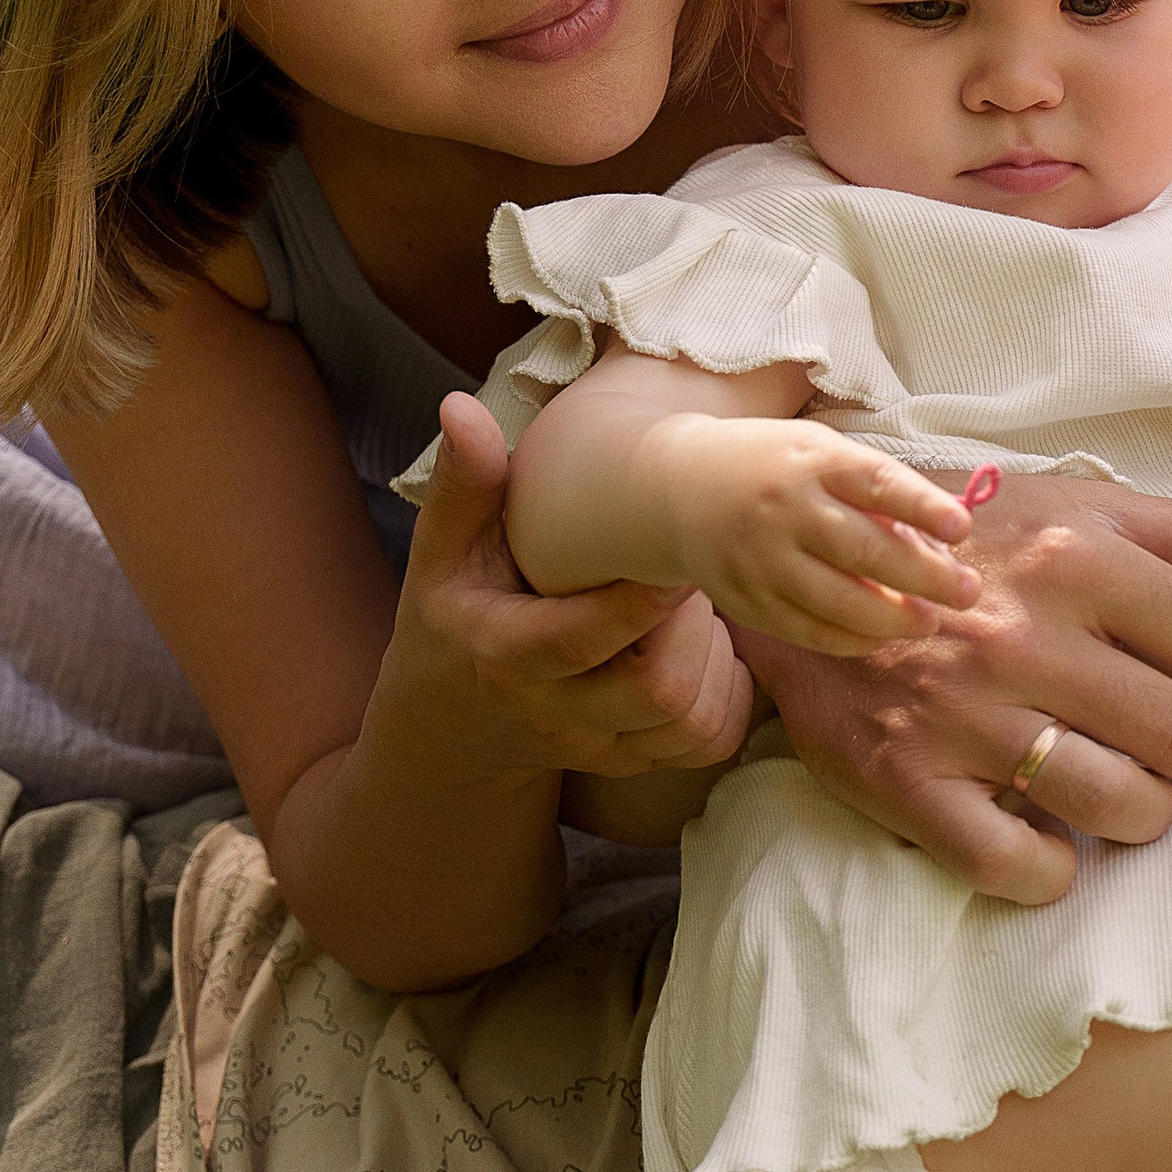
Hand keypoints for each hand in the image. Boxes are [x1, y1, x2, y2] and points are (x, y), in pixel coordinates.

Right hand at [391, 394, 753, 783]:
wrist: (450, 724)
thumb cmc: (454, 616)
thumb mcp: (442, 554)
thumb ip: (462, 486)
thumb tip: (461, 408)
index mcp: (505, 655)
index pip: (579, 640)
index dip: (640, 604)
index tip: (678, 554)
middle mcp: (555, 712)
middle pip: (657, 689)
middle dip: (693, 627)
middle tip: (694, 572)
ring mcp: (599, 747)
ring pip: (691, 721)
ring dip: (718, 659)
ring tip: (699, 608)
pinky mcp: (634, 763)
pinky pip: (709, 742)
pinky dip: (729, 697)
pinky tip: (710, 650)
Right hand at [661, 418, 979, 653]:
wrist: (677, 488)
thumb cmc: (776, 468)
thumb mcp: (821, 453)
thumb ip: (877, 490)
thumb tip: (946, 537)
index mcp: (813, 461)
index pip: (876, 483)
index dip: (923, 507)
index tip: (962, 528)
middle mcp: (786, 510)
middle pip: (865, 551)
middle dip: (925, 577)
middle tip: (968, 591)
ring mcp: (763, 560)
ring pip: (839, 602)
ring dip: (894, 618)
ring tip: (930, 622)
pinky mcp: (748, 600)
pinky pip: (809, 631)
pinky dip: (852, 639)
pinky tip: (881, 636)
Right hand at [740, 477, 1171, 904]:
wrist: (814, 569)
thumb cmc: (972, 545)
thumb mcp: (1081, 510)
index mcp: (1077, 559)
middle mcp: (1025, 636)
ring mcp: (964, 715)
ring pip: (1119, 808)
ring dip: (1144, 815)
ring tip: (1123, 790)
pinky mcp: (908, 781)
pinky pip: (1016, 866)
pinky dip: (1053, 872)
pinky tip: (1053, 840)